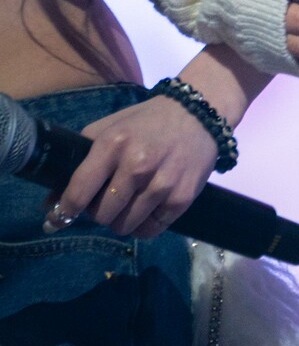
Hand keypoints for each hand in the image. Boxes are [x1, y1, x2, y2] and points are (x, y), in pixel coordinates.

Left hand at [48, 95, 218, 238]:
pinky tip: (146, 209)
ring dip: (121, 220)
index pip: (79, 192)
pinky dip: (143, 226)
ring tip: (130, 202)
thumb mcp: (109, 129)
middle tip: (108, 198)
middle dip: (99, 211)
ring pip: (124, 227)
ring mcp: (161, 183)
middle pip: (101, 215)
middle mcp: (137, 165)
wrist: (199, 114)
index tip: (56, 220)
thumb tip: (50, 204)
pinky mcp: (181, 198)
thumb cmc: (146, 122)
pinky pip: (149, 231)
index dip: (64, 212)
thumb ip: (79, 162)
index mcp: (114, 144)